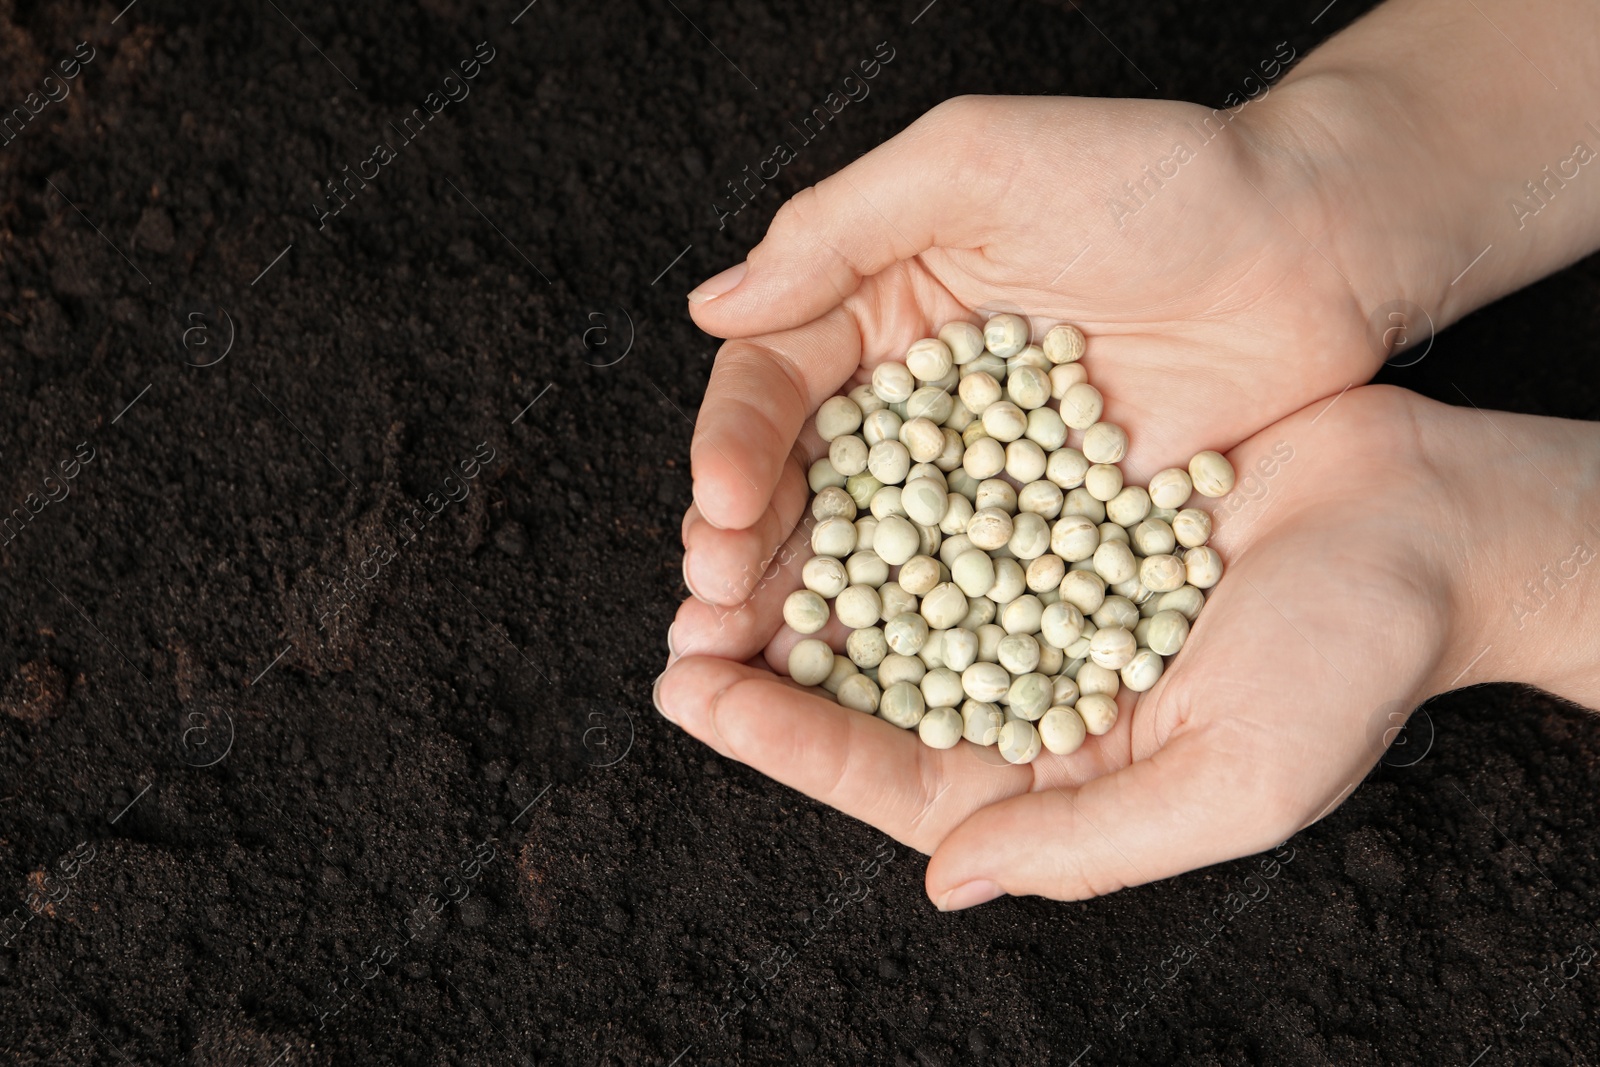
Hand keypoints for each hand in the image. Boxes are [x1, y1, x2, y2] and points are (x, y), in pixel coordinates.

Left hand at [657, 385, 1599, 904]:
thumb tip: (945, 879)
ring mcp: (1036, 597)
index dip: (786, 740)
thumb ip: (1084, 842)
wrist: (1424, 521)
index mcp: (1058, 777)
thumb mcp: (1233, 779)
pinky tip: (809, 463)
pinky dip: (876, 491)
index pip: (893, 772)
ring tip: (711, 544)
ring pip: (891, 593)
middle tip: (672, 624)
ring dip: (805, 573)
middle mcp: (1031, 692)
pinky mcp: (1051, 509)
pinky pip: (943, 505)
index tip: (692, 691)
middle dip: (769, 660)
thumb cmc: (1351, 662)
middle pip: (871, 686)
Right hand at [679, 91, 1384, 606]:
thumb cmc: (1154, 179)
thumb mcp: (979, 163)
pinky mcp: (1046, 530)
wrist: (1312, 247)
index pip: (775, 384)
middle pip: (807, 484)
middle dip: (751, 551)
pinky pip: (969, 591)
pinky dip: (917, 637)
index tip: (722, 509)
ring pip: (874, 551)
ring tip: (748, 667)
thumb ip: (840, 228)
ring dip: (810, 612)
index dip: (735, 447)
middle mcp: (915, 398)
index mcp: (878, 304)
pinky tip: (868, 685)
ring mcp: (980, 473)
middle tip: (709, 616)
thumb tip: (714, 306)